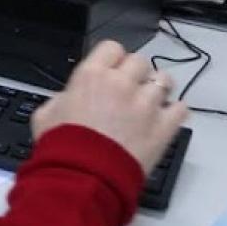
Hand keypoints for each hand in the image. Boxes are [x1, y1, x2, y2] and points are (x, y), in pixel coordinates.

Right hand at [30, 39, 187, 172]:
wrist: (82, 177)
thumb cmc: (61, 148)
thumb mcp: (45, 115)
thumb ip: (60, 99)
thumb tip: (67, 99)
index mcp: (92, 75)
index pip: (112, 48)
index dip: (113, 60)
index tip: (113, 72)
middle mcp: (122, 83)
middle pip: (140, 62)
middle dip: (136, 74)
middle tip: (130, 91)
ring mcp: (146, 104)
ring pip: (164, 81)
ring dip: (158, 90)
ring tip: (152, 103)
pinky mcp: (163, 127)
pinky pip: (181, 108)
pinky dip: (175, 112)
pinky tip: (167, 119)